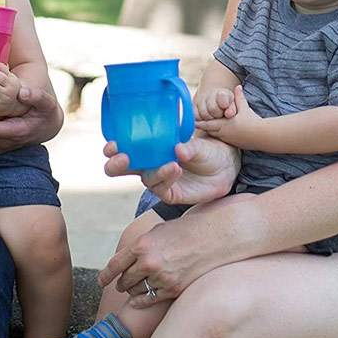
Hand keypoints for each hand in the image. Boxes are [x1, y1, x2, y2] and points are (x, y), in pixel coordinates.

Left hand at [98, 194, 244, 307]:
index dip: (106, 275)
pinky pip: (150, 299)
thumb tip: (127, 259)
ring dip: (133, 291)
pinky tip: (138, 300)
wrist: (212, 237)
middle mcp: (148, 262)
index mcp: (141, 245)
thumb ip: (140, 246)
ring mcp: (161, 277)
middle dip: (121, 283)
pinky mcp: (173, 289)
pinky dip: (141, 301)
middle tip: (120, 284)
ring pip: (136, 291)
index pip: (115, 264)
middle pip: (125, 279)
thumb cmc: (184, 231)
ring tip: (133, 289)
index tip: (101, 281)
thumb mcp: (156, 232)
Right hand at [103, 134, 238, 204]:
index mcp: (148, 147)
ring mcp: (157, 179)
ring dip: (153, 170)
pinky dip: (166, 178)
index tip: (112, 145)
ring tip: (171, 163)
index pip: (123, 148)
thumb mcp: (199, 144)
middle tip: (123, 157)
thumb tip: (177, 148)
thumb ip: (188, 146)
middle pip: (121, 168)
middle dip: (116, 165)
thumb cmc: (207, 150)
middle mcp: (148, 164)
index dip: (113, 148)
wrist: (225, 168)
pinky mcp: (169, 193)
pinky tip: (175, 169)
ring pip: (144, 178)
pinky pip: (161, 188)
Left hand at [195, 85, 262, 147]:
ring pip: (214, 135)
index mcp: (224, 125)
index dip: (198, 122)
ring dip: (209, 130)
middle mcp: (223, 134)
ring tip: (201, 127)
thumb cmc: (252, 121)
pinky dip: (217, 135)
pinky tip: (215, 132)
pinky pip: (222, 138)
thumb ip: (239, 97)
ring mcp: (228, 140)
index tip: (190, 120)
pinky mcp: (233, 143)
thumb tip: (238, 86)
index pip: (206, 124)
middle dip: (201, 126)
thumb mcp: (244, 108)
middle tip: (192, 123)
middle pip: (208, 130)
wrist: (263, 136)